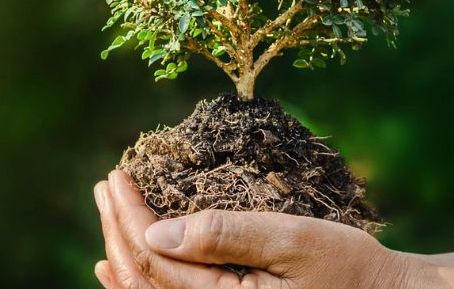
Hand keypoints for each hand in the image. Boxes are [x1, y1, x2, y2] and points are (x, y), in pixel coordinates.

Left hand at [92, 169, 411, 288]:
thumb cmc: (349, 268)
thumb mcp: (293, 240)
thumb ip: (226, 236)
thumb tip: (156, 231)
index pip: (154, 260)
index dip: (128, 216)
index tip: (116, 176)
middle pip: (143, 280)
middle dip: (116, 230)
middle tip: (104, 186)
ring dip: (121, 254)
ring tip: (107, 216)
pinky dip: (138, 283)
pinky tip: (117, 267)